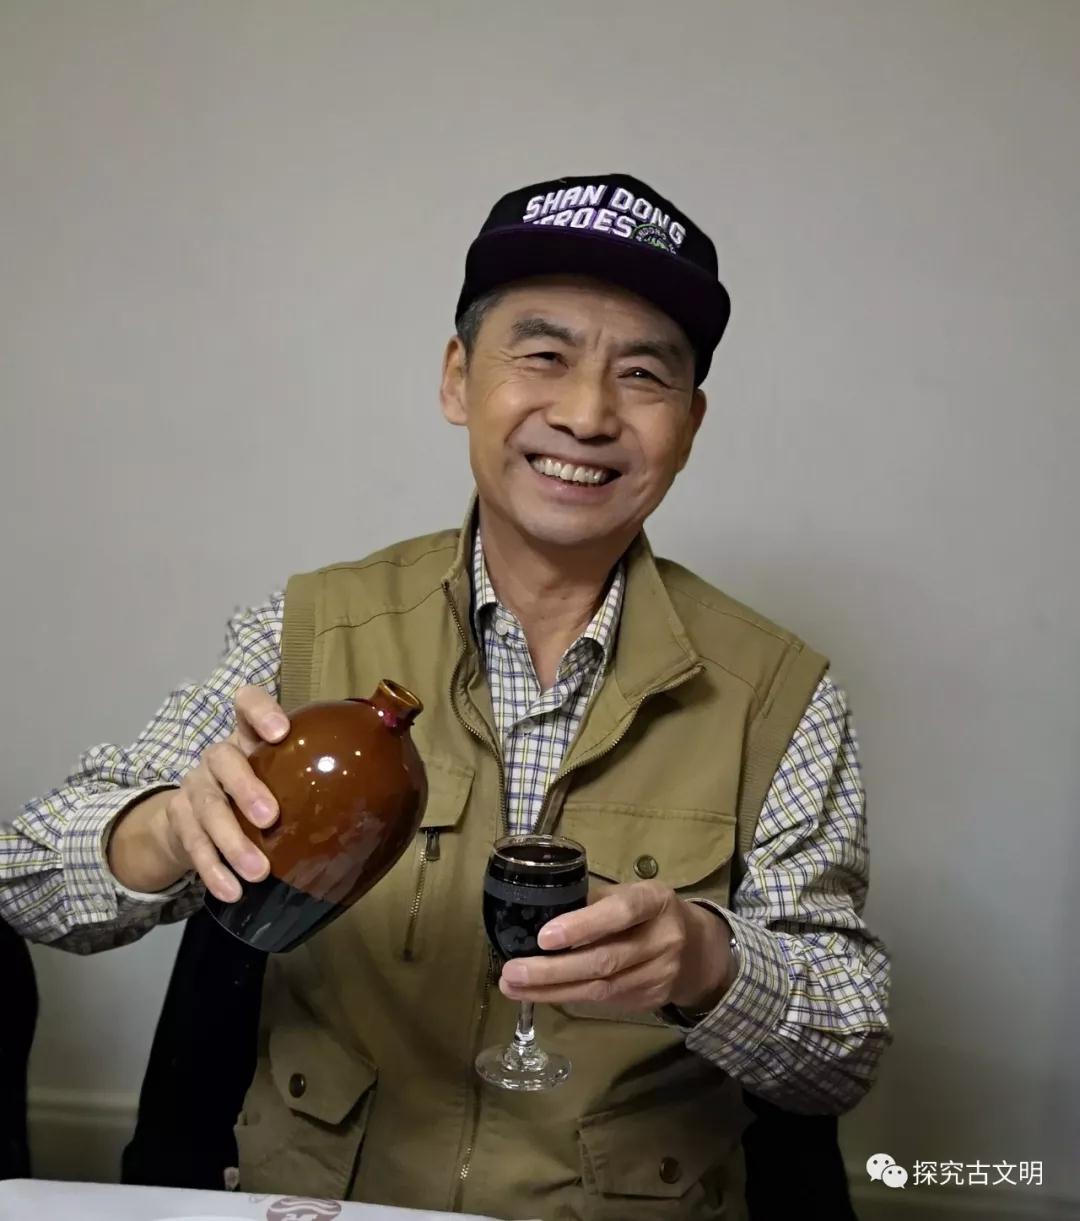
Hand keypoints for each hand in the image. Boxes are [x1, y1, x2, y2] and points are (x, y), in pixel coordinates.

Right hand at [109, 685, 288, 900]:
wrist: (202, 822)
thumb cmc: (258, 793)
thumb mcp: (283, 780)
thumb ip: (309, 778)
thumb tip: (362, 798)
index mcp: (247, 739)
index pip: (245, 705)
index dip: (258, 711)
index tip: (279, 732)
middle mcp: (217, 759)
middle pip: (224, 760)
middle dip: (245, 787)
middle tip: (270, 816)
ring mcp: (193, 789)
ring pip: (207, 809)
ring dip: (232, 842)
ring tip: (259, 871)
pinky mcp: (178, 822)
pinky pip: (193, 846)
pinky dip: (214, 871)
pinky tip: (232, 891)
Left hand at [498, 880, 736, 1014]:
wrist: (697, 950)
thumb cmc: (648, 912)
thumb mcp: (629, 894)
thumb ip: (593, 901)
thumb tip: (539, 908)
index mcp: (655, 901)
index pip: (621, 912)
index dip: (583, 926)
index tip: (544, 937)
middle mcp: (662, 939)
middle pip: (604, 960)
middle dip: (553, 970)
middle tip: (512, 971)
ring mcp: (659, 974)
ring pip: (599, 988)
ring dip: (551, 990)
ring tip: (512, 986)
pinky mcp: (649, 1000)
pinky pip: (602, 1001)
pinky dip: (567, 996)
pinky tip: (538, 994)